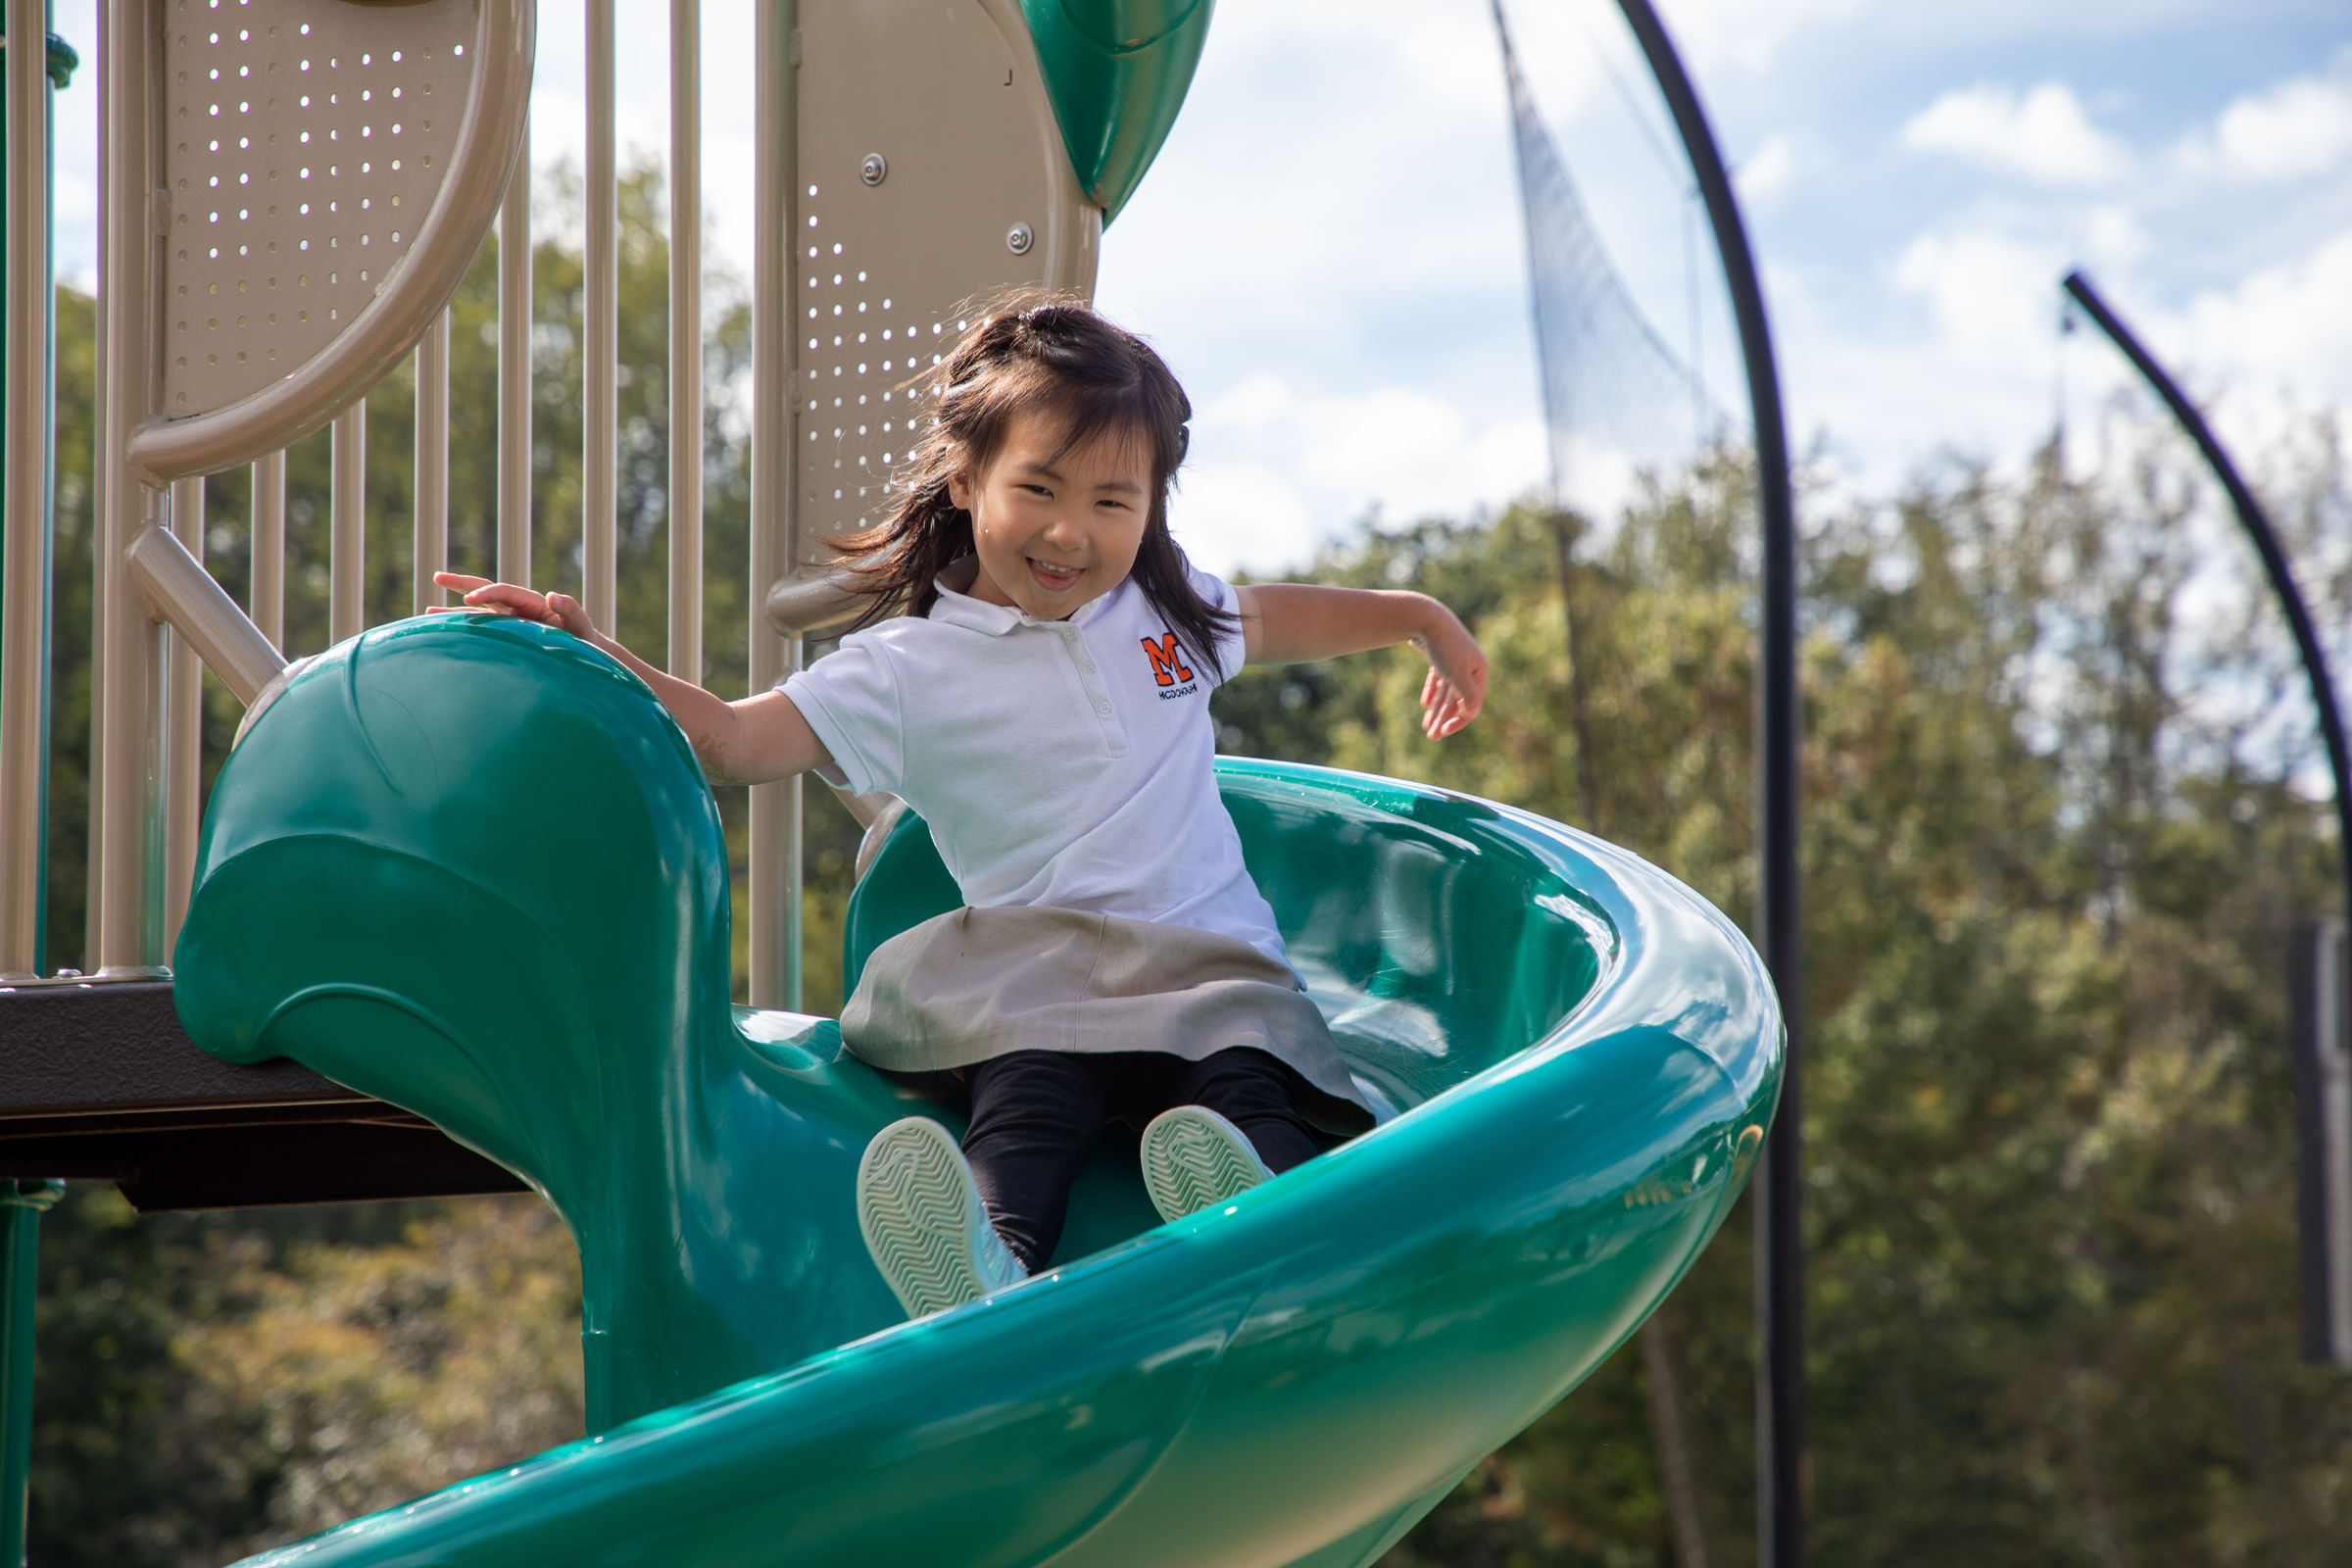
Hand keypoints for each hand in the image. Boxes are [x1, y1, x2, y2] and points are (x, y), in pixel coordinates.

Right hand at [432, 572, 595, 639]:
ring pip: (479, 613)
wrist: (589, 658)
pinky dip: (465, 631)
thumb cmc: (586, 643)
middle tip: (437, 578)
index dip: (487, 593)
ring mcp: (512, 623)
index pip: (505, 592)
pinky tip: (444, 636)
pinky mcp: (509, 637)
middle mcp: (519, 609)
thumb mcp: (582, 627)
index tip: (470, 599)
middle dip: (463, 584)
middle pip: (487, 591)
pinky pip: (483, 631)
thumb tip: (553, 596)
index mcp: (534, 603)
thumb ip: (572, 611)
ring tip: (427, 612)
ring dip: (455, 612)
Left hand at [1414, 611, 1486, 740]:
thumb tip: (1472, 712)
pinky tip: (1425, 705)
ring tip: (1425, 726)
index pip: (1471, 703)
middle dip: (1444, 719)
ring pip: (1446, 691)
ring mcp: (1454, 659)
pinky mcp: (1439, 655)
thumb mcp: (1457, 674)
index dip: (1458, 721)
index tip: (1442, 732)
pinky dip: (1432, 692)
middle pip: (1457, 700)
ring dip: (1436, 710)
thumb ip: (1467, 695)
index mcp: (1479, 670)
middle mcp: (1470, 665)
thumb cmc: (1444, 646)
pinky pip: (1438, 679)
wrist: (1424, 617)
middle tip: (1431, 737)